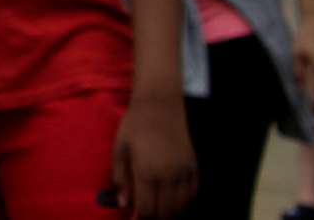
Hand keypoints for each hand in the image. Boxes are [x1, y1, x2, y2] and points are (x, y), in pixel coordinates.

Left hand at [110, 89, 197, 217]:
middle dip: (155, 218)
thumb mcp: (119, 148)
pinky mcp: (194, 167)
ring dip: (170, 213)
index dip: (141, 219)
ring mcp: (183, 172)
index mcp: (146, 172)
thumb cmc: (135, 125)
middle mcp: (168, 176)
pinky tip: (175, 202)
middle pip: (165, 212)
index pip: (147, 209)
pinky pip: (193, 194)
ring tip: (159, 211)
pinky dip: (185, 203)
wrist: (160, 104)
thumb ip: (120, 177)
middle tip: (145, 215)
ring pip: (181, 206)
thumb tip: (122, 203)